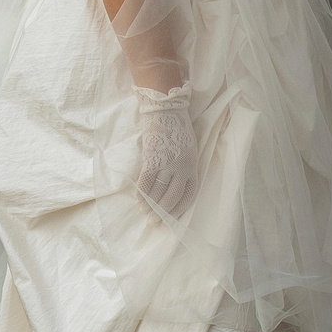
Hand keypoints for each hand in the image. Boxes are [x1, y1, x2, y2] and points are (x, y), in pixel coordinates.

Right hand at [134, 85, 199, 219]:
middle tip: (156, 222)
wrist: (165, 109)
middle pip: (173, 196)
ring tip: (145, 213)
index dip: (180, 208)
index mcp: (193, 164)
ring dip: (151, 205)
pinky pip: (146, 181)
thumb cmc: (177, 126)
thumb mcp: (189, 147)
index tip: (173, 217)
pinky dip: (141, 192)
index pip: (189, 193)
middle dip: (164, 212)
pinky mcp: (152, 158)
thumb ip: (184, 164)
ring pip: (159, 192)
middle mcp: (182, 166)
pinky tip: (138, 200)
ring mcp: (167, 163)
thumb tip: (172, 183)